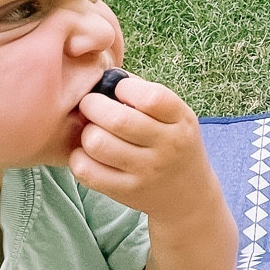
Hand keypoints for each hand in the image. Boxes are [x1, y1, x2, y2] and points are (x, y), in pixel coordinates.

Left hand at [70, 72, 218, 222]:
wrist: (189, 195)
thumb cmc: (174, 143)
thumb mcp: (176, 116)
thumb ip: (144, 93)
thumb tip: (104, 74)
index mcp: (181, 121)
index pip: (151, 97)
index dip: (124, 88)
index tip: (118, 90)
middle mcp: (168, 147)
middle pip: (117, 120)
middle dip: (92, 105)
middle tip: (91, 106)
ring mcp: (147, 172)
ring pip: (97, 143)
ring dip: (86, 133)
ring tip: (93, 132)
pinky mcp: (127, 192)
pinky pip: (87, 171)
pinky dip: (79, 158)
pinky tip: (89, 154)